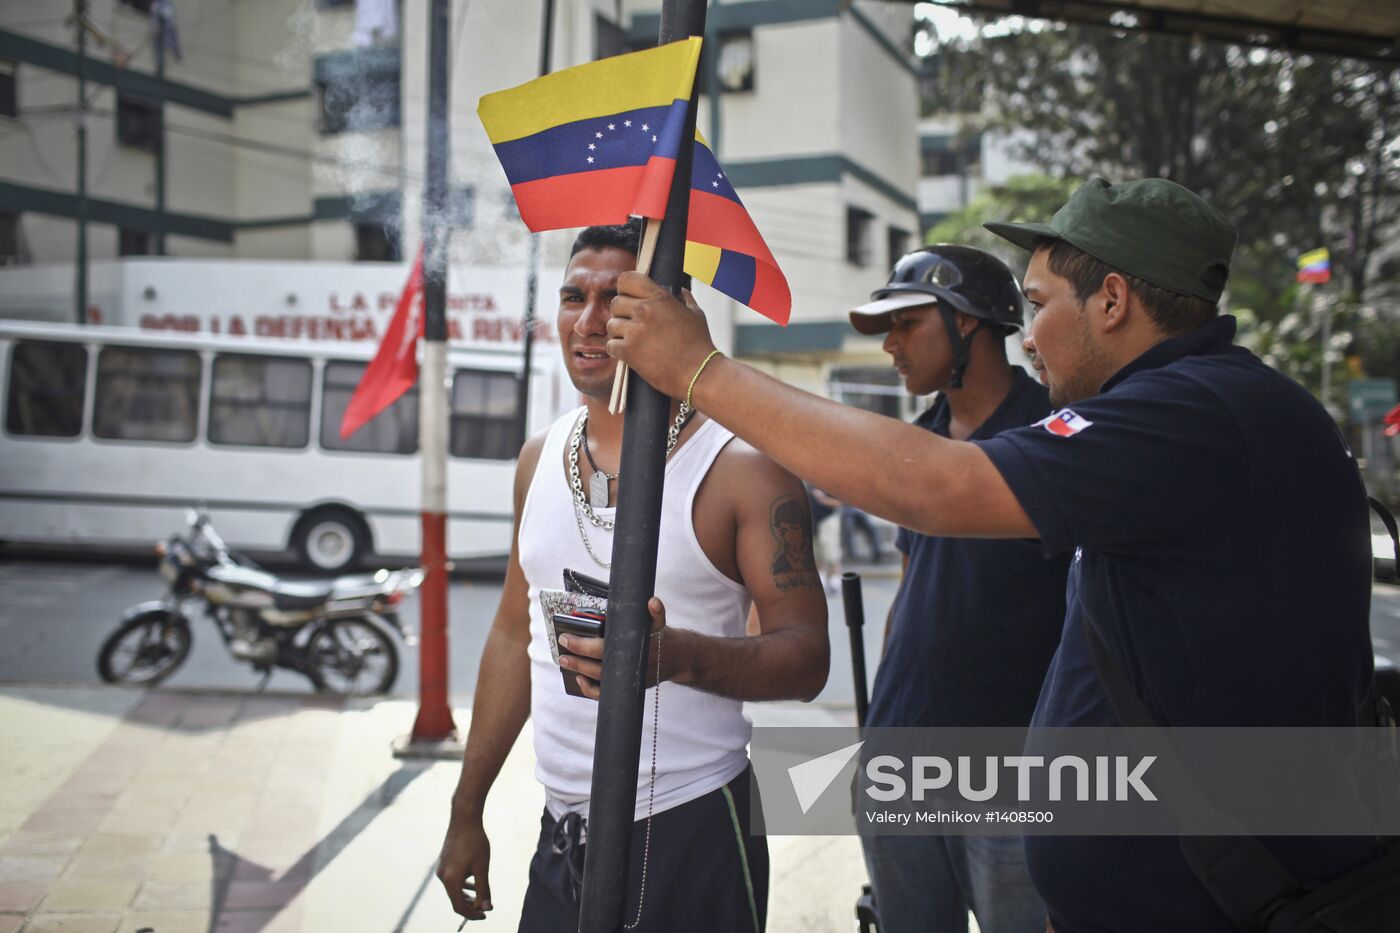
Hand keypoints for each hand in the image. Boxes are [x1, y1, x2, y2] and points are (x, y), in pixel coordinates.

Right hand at [436, 813, 491, 921]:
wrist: (464, 819)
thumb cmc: (475, 842)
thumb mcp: (482, 868)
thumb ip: (483, 889)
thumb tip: (486, 908)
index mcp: (451, 880)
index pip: (459, 906)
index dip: (472, 914)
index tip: (485, 915)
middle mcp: (443, 876)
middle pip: (455, 899)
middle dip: (470, 906)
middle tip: (484, 909)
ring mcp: (442, 868)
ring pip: (454, 889)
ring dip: (467, 896)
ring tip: (480, 899)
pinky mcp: (444, 862)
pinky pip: (453, 879)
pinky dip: (463, 885)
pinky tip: (473, 883)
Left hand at [558, 596, 671, 700]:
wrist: (675, 658)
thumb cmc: (660, 637)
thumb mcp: (659, 622)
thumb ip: (656, 612)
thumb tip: (652, 602)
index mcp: (633, 649)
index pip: (602, 648)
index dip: (582, 645)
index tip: (565, 637)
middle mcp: (629, 666)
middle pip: (597, 667)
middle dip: (576, 660)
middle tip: (561, 652)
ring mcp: (627, 679)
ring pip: (599, 681)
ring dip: (580, 672)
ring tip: (565, 662)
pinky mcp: (627, 687)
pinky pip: (605, 694)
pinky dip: (590, 689)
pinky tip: (580, 678)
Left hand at [607, 274, 715, 399]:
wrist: (699, 374)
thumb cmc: (699, 345)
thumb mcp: (696, 313)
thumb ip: (683, 298)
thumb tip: (677, 291)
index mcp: (660, 297)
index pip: (626, 279)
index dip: (625, 288)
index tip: (630, 297)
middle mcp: (644, 310)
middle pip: (615, 303)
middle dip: (622, 313)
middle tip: (633, 324)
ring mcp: (635, 331)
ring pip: (611, 325)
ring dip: (620, 333)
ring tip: (635, 341)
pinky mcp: (628, 351)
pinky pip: (611, 345)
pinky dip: (618, 350)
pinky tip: (631, 353)